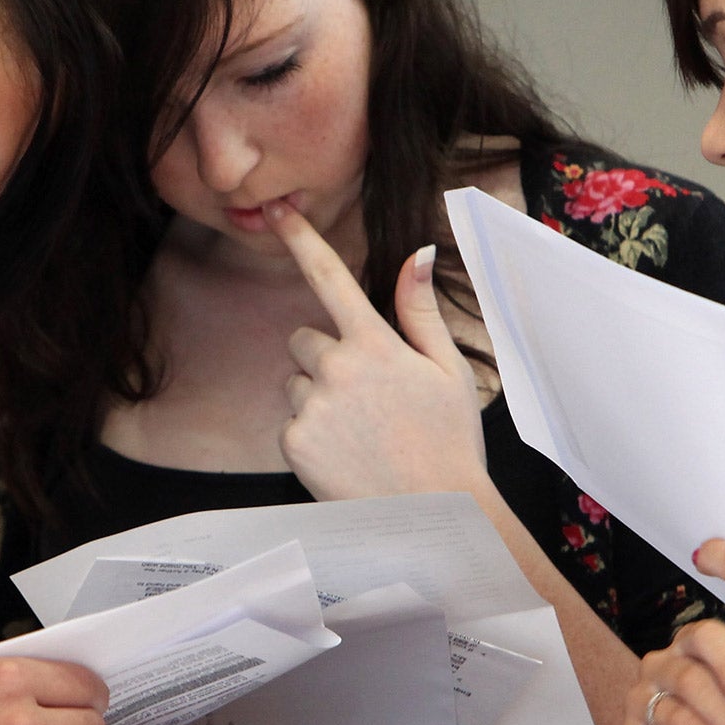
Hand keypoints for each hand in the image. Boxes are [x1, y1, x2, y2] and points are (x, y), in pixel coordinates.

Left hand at [266, 200, 488, 499]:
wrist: (434, 515)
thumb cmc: (449, 442)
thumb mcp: (448, 371)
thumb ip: (421, 311)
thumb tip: (417, 253)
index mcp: (375, 344)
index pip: (329, 276)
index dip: (300, 237)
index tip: (275, 209)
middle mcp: (336, 368)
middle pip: (303, 339)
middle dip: (324, 358)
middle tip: (365, 397)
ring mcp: (311, 406)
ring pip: (296, 383)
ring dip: (317, 398)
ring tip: (361, 434)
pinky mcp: (294, 443)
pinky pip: (291, 423)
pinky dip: (311, 437)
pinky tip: (346, 456)